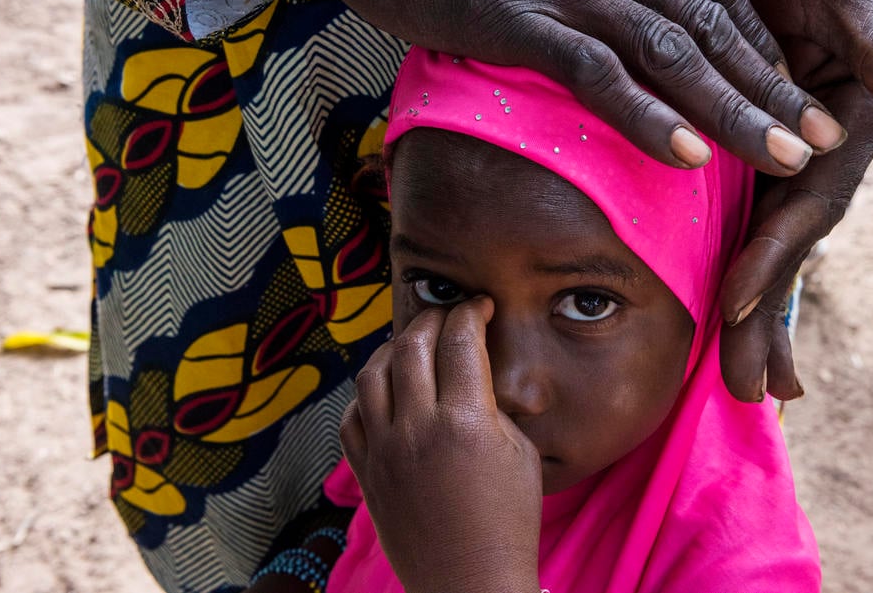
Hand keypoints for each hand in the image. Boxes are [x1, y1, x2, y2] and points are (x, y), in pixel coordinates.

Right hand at [168, 0, 846, 173]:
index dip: (760, 41)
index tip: (795, 89)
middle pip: (706, 15)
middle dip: (770, 83)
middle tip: (819, 137)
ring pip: (666, 45)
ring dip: (731, 108)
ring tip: (780, 158)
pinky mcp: (510, 9)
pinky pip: (595, 68)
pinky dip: (647, 113)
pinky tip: (688, 154)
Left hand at [341, 297, 541, 592]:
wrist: (470, 581)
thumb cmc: (508, 521)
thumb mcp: (520, 453)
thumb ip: (494, 405)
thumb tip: (476, 371)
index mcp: (466, 422)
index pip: (460, 341)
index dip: (471, 313)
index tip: (480, 307)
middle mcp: (418, 430)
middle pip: (413, 346)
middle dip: (433, 320)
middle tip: (448, 317)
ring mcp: (385, 451)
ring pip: (372, 374)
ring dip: (394, 349)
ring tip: (413, 346)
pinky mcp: (366, 473)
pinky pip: (352, 416)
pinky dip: (367, 394)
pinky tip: (387, 391)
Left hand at [715, 0, 872, 400]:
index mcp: (847, 131)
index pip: (808, 204)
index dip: (774, 253)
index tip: (735, 303)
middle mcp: (822, 159)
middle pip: (792, 248)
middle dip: (770, 319)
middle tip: (749, 392)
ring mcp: (790, 163)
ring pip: (770, 248)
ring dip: (757, 316)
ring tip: (745, 386)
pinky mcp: (758, 156)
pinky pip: (745, 220)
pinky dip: (741, 271)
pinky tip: (727, 319)